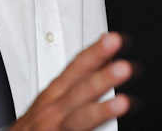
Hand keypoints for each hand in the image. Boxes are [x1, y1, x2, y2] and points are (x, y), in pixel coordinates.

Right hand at [9, 32, 131, 130]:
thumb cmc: (38, 123)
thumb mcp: (54, 98)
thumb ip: (77, 81)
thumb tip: (106, 61)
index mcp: (55, 92)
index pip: (77, 67)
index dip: (95, 52)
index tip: (114, 40)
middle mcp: (54, 108)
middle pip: (79, 88)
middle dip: (100, 76)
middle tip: (122, 65)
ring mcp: (56, 127)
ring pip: (80, 117)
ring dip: (102, 109)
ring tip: (124, 102)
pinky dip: (96, 127)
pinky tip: (112, 128)